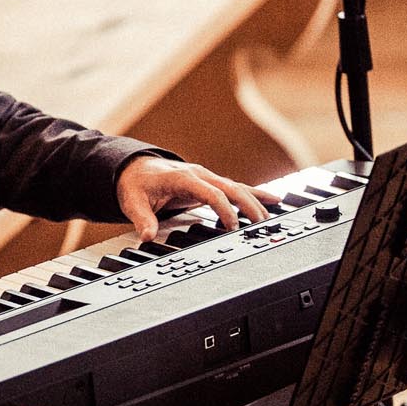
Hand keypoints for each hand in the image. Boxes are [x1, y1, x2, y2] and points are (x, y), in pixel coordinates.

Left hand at [116, 155, 274, 241]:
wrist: (133, 168)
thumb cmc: (135, 185)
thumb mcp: (132, 202)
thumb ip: (142, 219)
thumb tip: (147, 236)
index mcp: (183, 178)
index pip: (210, 192)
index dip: (223, 209)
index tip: (231, 226)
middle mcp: (198, 174)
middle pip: (230, 188)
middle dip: (248, 205)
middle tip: (260, 224)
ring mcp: (206, 177)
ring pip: (237, 187)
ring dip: (255, 201)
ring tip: (270, 218)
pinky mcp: (209, 183)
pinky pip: (236, 187)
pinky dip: (255, 193)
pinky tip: (274, 199)